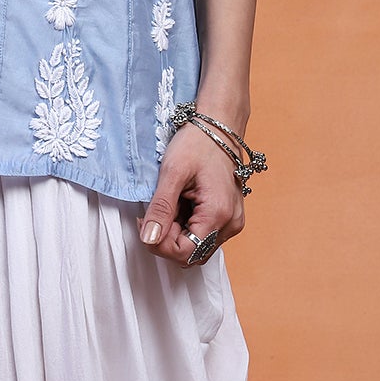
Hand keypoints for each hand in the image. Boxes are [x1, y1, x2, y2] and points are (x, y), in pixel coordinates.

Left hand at [137, 121, 245, 266]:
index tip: (148, 220)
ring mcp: (231, 222)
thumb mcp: (172, 173)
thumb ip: (160, 209)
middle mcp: (230, 224)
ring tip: (170, 202)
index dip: (161, 243)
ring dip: (176, 232)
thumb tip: (149, 239)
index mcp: (218, 214)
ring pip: (197, 246)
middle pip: (192, 253)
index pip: (186, 253)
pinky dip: (186, 225)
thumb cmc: (198, 143)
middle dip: (167, 238)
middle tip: (155, 211)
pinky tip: (181, 203)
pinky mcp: (228, 217)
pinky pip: (204, 234)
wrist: (218, 127)